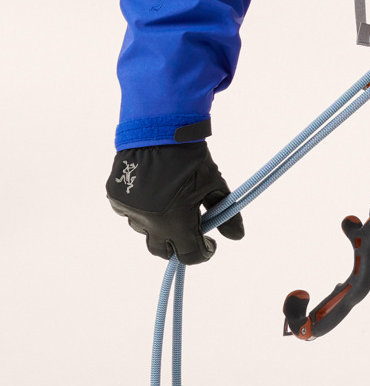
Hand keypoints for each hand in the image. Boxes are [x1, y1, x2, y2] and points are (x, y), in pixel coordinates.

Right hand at [106, 142, 241, 263]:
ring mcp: (131, 213)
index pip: (190, 255)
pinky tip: (153, 193)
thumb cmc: (191, 158)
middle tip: (190, 230)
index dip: (203, 252)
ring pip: (146, 231)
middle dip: (178, 245)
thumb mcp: (214, 184)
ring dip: (160, 225)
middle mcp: (150, 224)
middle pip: (164, 250)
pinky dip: (143, 209)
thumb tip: (237, 236)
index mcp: (175, 224)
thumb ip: (226, 214)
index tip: (210, 242)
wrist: (158, 130)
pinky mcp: (116, 200)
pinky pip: (131, 214)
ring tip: (171, 202)